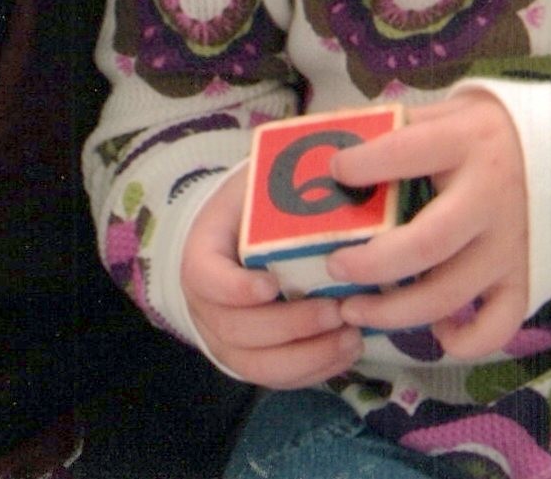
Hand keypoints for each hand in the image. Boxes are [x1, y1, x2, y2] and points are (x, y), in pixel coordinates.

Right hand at [179, 170, 363, 387]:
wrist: (233, 237)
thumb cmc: (251, 206)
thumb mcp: (257, 184)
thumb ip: (282, 184)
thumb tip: (336, 170)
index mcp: (199, 255)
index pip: (205, 278)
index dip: (235, 288)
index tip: (272, 284)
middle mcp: (204, 306)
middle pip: (237, 330)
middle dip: (290, 326)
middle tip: (335, 310)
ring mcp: (224, 340)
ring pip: (259, 365)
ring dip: (307, 356)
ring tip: (350, 337)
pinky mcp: (251, 361)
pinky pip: (278, 379)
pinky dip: (314, 371)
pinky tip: (347, 351)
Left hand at [326, 90, 528, 359]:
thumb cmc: (495, 135)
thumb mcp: (456, 111)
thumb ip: (406, 127)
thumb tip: (334, 139)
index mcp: (467, 143)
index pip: (405, 153)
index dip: (363, 165)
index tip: (333, 173)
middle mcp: (490, 198)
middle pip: (424, 244)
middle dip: (371, 263)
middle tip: (335, 266)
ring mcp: (510, 245)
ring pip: (448, 295)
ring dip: (394, 312)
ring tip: (355, 310)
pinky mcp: (526, 280)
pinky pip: (496, 327)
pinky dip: (464, 341)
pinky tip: (436, 333)